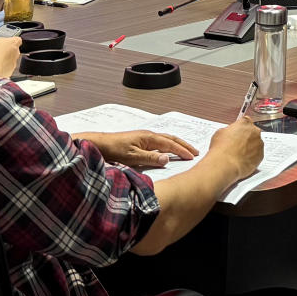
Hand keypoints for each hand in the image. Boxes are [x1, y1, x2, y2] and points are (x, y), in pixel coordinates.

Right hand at [0, 32, 21, 78]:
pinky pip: (8, 67)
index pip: (18, 39)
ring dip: (6, 58)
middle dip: (8, 50)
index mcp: (14, 42)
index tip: (7, 41)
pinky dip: (3, 66)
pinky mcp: (11, 70)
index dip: (12, 40)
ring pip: (11, 59)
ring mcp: (15, 62)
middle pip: (14, 49)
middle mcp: (17, 52)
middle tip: (0, 50)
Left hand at [83, 130, 199, 168]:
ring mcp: (144, 138)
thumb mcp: (133, 157)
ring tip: (186, 150)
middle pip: (171, 139)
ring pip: (165, 140)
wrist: (100, 145)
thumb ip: (150, 158)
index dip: (182, 150)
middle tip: (195, 151)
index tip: (193, 156)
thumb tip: (167, 159)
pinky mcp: (140, 142)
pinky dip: (168, 146)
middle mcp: (149, 136)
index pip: (170, 144)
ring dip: (177, 145)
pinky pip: (159, 143)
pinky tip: (168, 151)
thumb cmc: (114, 150)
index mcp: (149, 138)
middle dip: (184, 145)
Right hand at [208, 116, 263, 181]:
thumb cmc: (222, 149)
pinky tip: (243, 160)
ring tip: (239, 154)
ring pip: (256, 144)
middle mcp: (255, 131)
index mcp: (245, 123)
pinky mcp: (261, 155)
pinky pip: (257, 154)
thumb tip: (229, 133)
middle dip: (246, 137)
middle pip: (252, 132)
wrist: (225, 164)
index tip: (238, 132)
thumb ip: (229, 130)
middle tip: (237, 144)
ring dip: (250, 147)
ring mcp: (259, 144)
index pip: (246, 121)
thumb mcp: (220, 132)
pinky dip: (252, 157)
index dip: (241, 128)